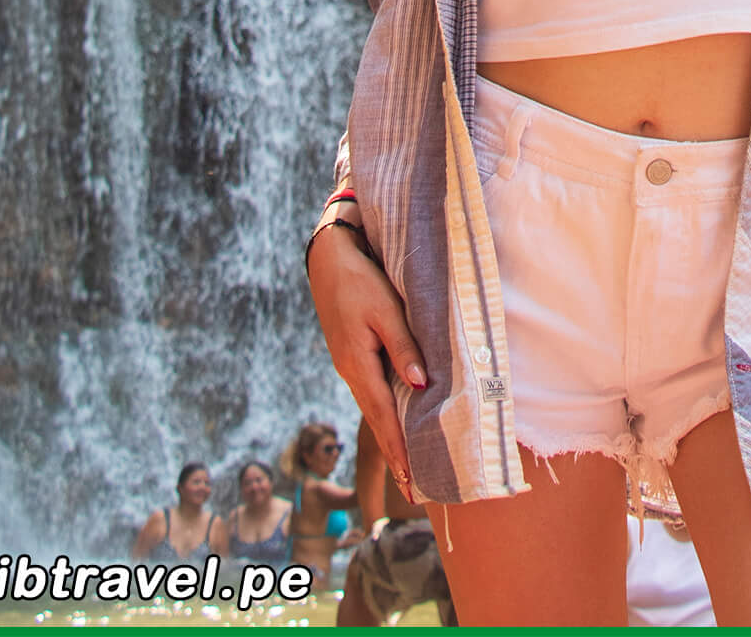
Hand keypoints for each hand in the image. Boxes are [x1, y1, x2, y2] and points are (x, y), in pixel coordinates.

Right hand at [307, 225, 427, 498]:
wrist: (328, 260)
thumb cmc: (361, 282)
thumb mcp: (385, 311)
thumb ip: (403, 346)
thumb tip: (421, 385)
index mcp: (359, 366)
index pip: (384, 417)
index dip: (399, 450)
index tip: (411, 481)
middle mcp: (352, 372)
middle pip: (378, 421)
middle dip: (395, 455)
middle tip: (411, 490)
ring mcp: (350, 365)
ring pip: (375, 407)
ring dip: (391, 436)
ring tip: (407, 464)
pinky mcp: (352, 355)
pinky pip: (372, 392)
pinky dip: (385, 412)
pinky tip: (395, 419)